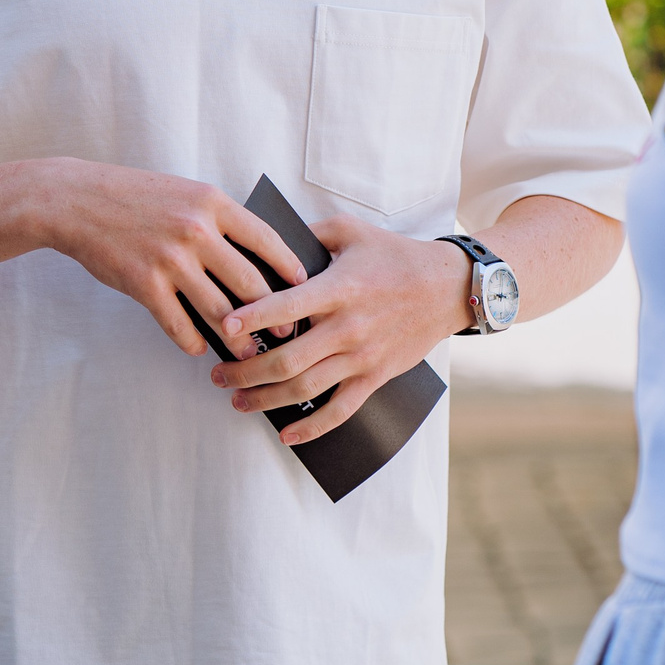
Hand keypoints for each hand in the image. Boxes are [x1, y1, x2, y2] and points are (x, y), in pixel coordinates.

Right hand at [30, 159, 311, 359]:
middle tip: (287, 332)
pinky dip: (192, 341)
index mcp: (212, 203)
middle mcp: (197, 231)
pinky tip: (198, 348)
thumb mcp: (185, 194)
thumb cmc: (137, 197)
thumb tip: (255, 262)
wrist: (78, 200)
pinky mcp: (145, 285)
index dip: (291, 269)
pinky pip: (180, 325)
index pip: (267, 240)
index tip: (305, 289)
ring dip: (240, 339)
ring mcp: (171, 260)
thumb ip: (219, 222)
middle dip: (275, 314)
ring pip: (221, 312)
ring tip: (250, 352)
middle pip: (251, 283)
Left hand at [211, 214, 469, 443]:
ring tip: (237, 401)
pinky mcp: (375, 376)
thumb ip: (309, 234)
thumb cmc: (395, 255)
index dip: (252, 317)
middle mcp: (347, 326)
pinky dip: (311, 426)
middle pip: (287, 359)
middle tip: (217, 375)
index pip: (287, 306)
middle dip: (245, 371)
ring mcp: (361, 356)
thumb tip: (268, 238)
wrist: (447, 286)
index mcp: (338, 287)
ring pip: (306, 388)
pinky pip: (341, 410)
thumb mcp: (351, 231)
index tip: (223, 326)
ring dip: (265, 399)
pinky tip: (286, 433)